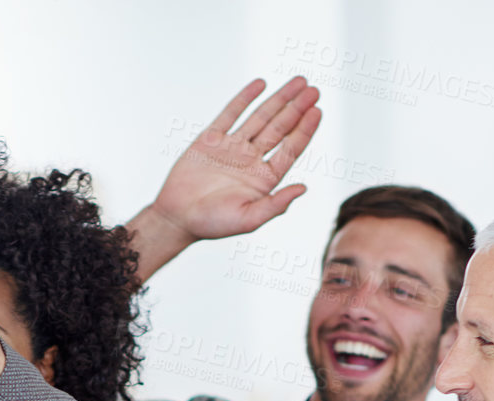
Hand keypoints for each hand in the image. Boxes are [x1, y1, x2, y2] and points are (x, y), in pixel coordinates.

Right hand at [128, 77, 321, 280]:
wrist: (176, 217)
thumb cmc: (212, 224)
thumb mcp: (249, 219)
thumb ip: (276, 204)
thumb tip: (304, 188)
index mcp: (264, 179)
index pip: (290, 149)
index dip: (305, 129)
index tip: (317, 111)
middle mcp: (251, 160)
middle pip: (280, 128)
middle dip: (297, 108)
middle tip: (314, 89)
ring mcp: (232, 147)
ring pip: (260, 117)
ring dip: (279, 99)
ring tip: (298, 81)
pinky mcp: (211, 139)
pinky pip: (231, 113)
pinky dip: (245, 98)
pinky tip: (261, 84)